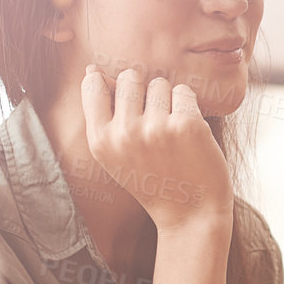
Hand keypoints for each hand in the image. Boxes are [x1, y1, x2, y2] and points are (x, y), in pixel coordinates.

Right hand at [80, 64, 231, 232]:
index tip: (127, 107)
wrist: (191, 214)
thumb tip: (93, 69)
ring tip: (171, 132)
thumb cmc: (153, 179)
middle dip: (143, 91)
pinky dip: (189, 106)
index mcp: (100, 141)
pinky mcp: (187, 125)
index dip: (111, 86)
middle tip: (153, 123)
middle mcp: (124, 134)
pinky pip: (184, 91)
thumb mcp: (117, 153)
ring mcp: (156, 129)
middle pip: (129, 76)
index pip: (92, 84)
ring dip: (168, 100)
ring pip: (159, 83)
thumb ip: (104, 113)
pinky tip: (189, 133)